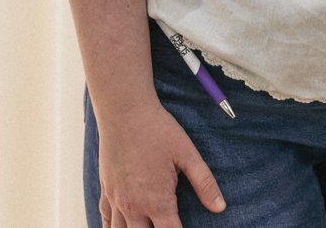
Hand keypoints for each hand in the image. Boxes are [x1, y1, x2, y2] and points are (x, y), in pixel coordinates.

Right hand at [93, 98, 226, 227]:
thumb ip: (204, 183)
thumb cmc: (158, 130)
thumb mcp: (187, 154)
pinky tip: (122, 227)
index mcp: (157, 201)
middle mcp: (133, 206)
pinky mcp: (106, 189)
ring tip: (147, 227)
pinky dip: (112, 227)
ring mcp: (116, 199)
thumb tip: (220, 207)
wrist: (124, 110)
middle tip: (165, 224)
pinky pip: (105, 218)